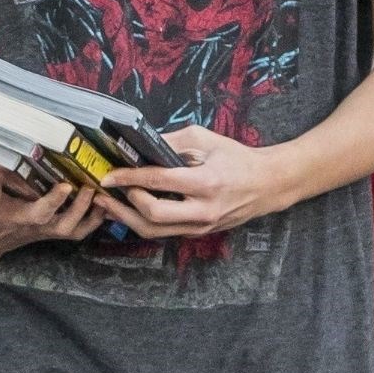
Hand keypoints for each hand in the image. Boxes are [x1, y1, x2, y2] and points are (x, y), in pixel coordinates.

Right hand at [0, 124, 106, 262]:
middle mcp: (10, 222)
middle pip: (33, 218)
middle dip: (51, 205)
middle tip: (67, 186)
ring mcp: (31, 230)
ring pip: (60, 228)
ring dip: (80, 212)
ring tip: (94, 190)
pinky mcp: (45, 233)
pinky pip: (74, 233)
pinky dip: (92, 221)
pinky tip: (107, 202)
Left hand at [94, 124, 289, 240]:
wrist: (266, 184)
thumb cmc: (236, 158)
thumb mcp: (206, 139)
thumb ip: (171, 141)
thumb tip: (140, 145)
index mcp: (205, 182)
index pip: (158, 181)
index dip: (129, 177)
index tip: (109, 173)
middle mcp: (202, 209)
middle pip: (152, 214)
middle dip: (124, 202)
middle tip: (109, 189)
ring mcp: (200, 226)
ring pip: (154, 231)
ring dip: (126, 217)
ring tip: (107, 204)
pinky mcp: (197, 233)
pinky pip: (164, 231)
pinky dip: (142, 221)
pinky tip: (129, 209)